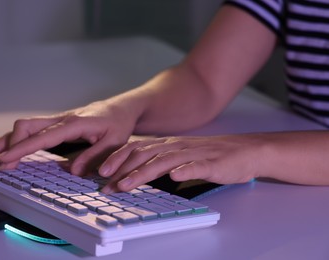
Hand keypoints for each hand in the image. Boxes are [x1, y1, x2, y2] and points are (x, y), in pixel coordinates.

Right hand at [0, 101, 135, 174]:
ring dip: (8, 140)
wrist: (120, 109)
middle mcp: (62, 119)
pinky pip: (33, 129)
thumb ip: (94, 156)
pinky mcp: (57, 124)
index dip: (22, 149)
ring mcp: (58, 120)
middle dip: (8, 143)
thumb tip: (73, 171)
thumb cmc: (118, 124)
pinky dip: (18, 138)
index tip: (6, 160)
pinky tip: (10, 148)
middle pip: (26, 126)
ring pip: (26, 126)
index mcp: (75, 124)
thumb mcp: (113, 142)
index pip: (42, 137)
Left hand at [99, 135, 263, 193]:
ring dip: (143, 172)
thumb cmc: (211, 155)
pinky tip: (175, 176)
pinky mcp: (212, 163)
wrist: (245, 151)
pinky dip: (185, 170)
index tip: (101, 172)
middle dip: (122, 167)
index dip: (118, 159)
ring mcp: (194, 154)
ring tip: (127, 184)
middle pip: (145, 154)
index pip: (138, 149)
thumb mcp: (181, 155)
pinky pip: (197, 166)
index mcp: (169, 145)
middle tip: (105, 181)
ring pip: (164, 161)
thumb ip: (161, 160)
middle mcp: (177, 146)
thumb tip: (137, 170)